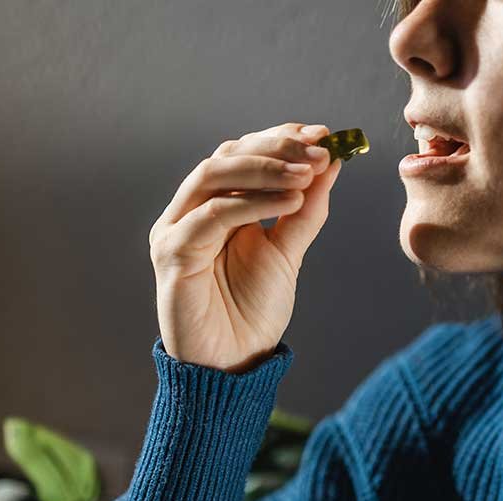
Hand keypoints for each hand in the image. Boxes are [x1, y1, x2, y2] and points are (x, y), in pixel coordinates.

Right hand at [148, 122, 341, 372]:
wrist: (234, 363)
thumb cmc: (253, 310)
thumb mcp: (288, 250)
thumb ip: (305, 207)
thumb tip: (331, 160)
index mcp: (213, 205)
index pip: (241, 153)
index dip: (280, 138)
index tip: (323, 135)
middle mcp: (189, 211)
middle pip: (226, 156)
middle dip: (275, 148)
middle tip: (319, 150)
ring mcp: (175, 229)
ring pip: (213, 176)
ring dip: (264, 168)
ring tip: (308, 173)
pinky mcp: (171, 254)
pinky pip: (212, 217)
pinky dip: (253, 203)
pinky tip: (292, 201)